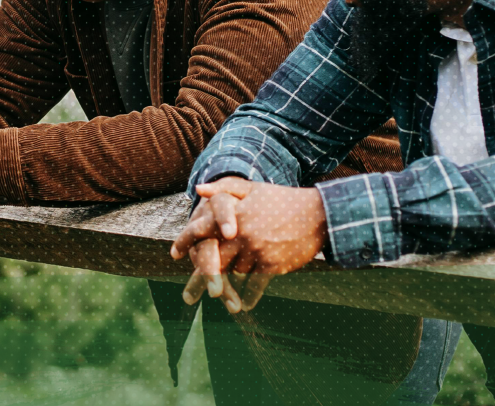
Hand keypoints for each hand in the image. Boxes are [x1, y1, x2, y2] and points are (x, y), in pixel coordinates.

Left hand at [170, 177, 328, 311]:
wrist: (319, 215)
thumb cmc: (283, 200)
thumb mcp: (254, 189)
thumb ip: (224, 188)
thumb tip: (199, 189)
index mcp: (233, 215)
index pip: (201, 229)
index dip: (185, 241)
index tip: (174, 254)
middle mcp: (241, 235)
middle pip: (213, 260)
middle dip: (200, 278)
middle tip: (188, 297)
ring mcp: (256, 252)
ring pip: (233, 273)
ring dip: (226, 284)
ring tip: (216, 297)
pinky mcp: (271, 266)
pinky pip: (253, 285)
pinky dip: (247, 296)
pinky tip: (242, 306)